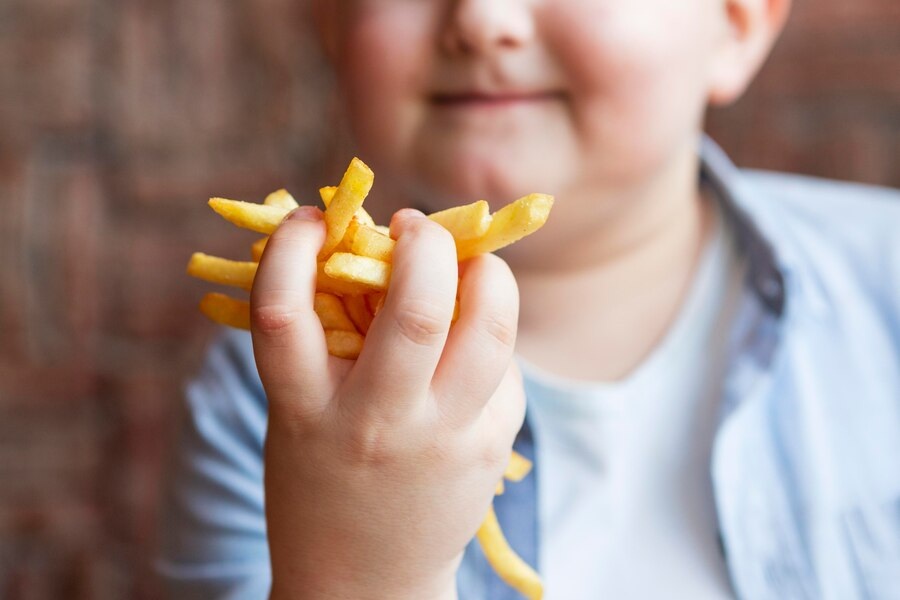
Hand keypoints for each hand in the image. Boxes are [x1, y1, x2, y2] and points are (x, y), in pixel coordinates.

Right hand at [251, 206, 524, 599]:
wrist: (363, 582)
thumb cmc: (321, 478)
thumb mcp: (299, 413)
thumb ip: (326, 340)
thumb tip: (371, 246)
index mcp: (304, 411)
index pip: (282, 311)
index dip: (290, 245)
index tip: (310, 217)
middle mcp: (375, 424)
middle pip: (416, 309)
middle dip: (424, 243)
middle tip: (413, 227)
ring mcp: (442, 439)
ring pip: (490, 330)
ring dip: (486, 273)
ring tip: (467, 262)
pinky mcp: (489, 448)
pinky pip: (505, 366)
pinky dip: (492, 332)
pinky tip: (472, 337)